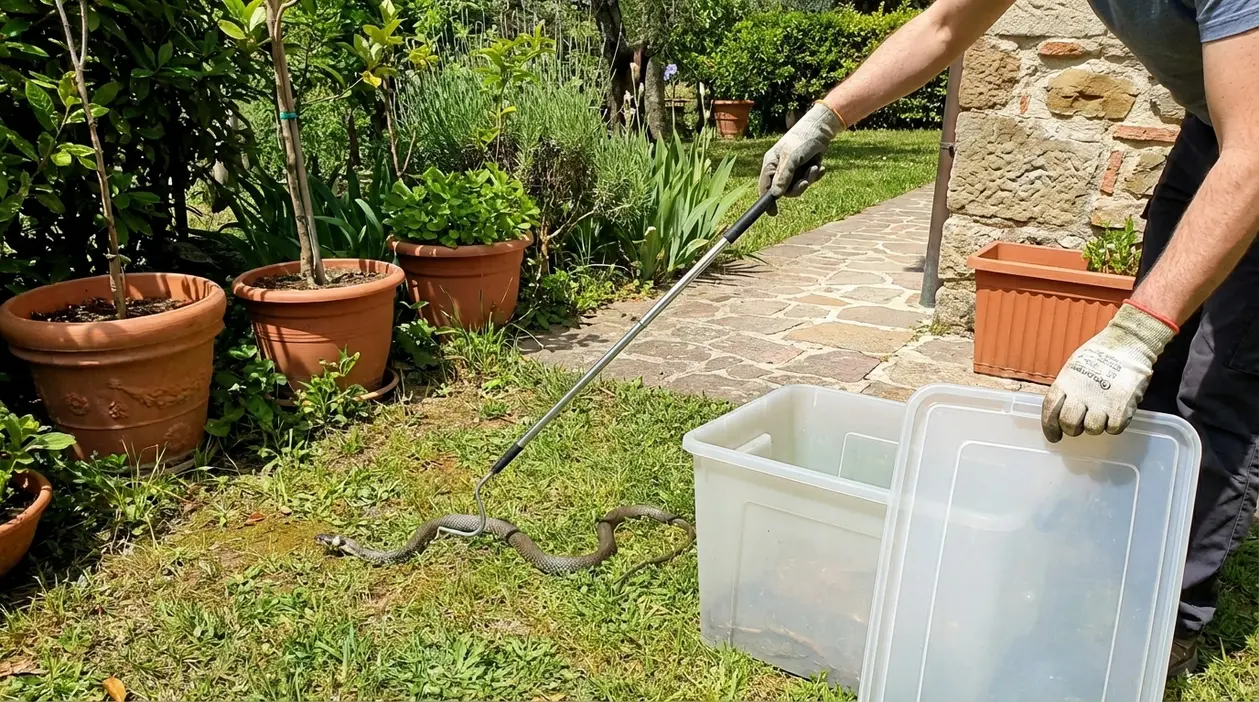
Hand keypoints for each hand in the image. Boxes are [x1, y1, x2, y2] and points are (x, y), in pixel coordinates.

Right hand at [759, 102, 845, 212]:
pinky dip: (814, 175)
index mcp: (771, 164)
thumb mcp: (792, 158)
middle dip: (797, 187)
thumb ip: (784, 176)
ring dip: (808, 179)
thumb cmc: (802, 139)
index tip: (773, 213)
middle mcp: (780, 169)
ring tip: (814, 167)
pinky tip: (820, 166)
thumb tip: (776, 195)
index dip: (768, 201)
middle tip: (806, 181)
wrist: (821, 129)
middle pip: (784, 191)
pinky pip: (807, 181)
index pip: (765, 187)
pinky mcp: (804, 170)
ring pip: (797, 187)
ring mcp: (792, 170)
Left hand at [1041, 303, 1176, 441]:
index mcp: (1066, 382)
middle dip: (1072, 429)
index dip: (1049, 427)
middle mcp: (1081, 394)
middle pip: (1069, 424)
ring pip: (1092, 429)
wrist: (1128, 343)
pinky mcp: (1122, 407)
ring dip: (1095, 426)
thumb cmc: (1100, 353)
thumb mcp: (1074, 367)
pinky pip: (1114, 429)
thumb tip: (1061, 407)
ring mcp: (1101, 402)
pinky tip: (1116, 414)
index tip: (1054, 436)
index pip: (1050, 410)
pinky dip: (1114, 425)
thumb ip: (1067, 388)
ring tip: (1101, 413)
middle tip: (1079, 426)